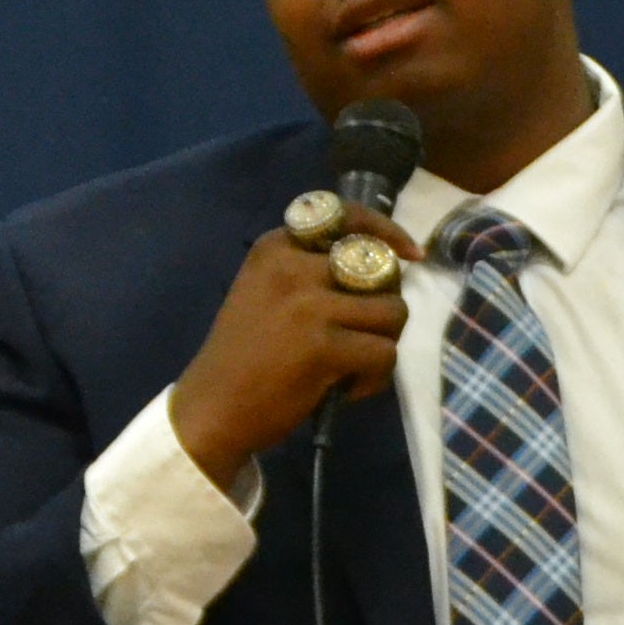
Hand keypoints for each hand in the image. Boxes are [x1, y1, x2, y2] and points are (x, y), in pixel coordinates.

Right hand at [168, 208, 416, 483]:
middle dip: (384, 305)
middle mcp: (292, 267)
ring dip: (384, 343)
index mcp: (275, 247)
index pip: (346, 216)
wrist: (212, 408)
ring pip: (392, 312)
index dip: (387, 232)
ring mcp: (309, 306)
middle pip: (381, 270)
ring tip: (355, 365)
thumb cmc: (244, 355)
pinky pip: (384, 353)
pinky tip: (347, 388)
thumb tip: (383, 269)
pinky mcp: (323, 347)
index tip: (411, 254)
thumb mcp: (264, 292)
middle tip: (364, 335)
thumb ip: (310, 273)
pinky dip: (375, 377)